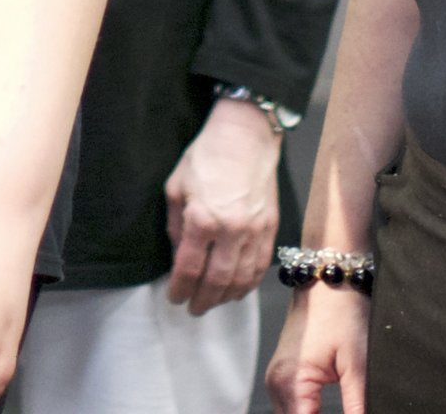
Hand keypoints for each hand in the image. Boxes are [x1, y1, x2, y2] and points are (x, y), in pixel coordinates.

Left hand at [164, 98, 281, 313]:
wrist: (246, 136)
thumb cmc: (205, 156)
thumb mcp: (176, 187)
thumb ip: (175, 226)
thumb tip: (178, 255)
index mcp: (203, 219)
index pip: (189, 268)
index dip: (180, 289)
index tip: (174, 298)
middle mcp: (232, 230)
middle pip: (217, 281)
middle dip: (202, 300)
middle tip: (192, 309)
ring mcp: (256, 231)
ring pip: (242, 279)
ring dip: (225, 297)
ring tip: (212, 302)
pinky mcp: (271, 228)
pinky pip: (260, 266)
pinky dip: (248, 283)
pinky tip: (237, 289)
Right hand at [267, 284, 368, 413]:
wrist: (327, 282)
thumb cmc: (341, 313)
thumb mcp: (356, 364)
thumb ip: (358, 404)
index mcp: (292, 382)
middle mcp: (277, 383)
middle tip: (350, 412)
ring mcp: (276, 379)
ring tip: (343, 411)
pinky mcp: (282, 375)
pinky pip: (290, 407)